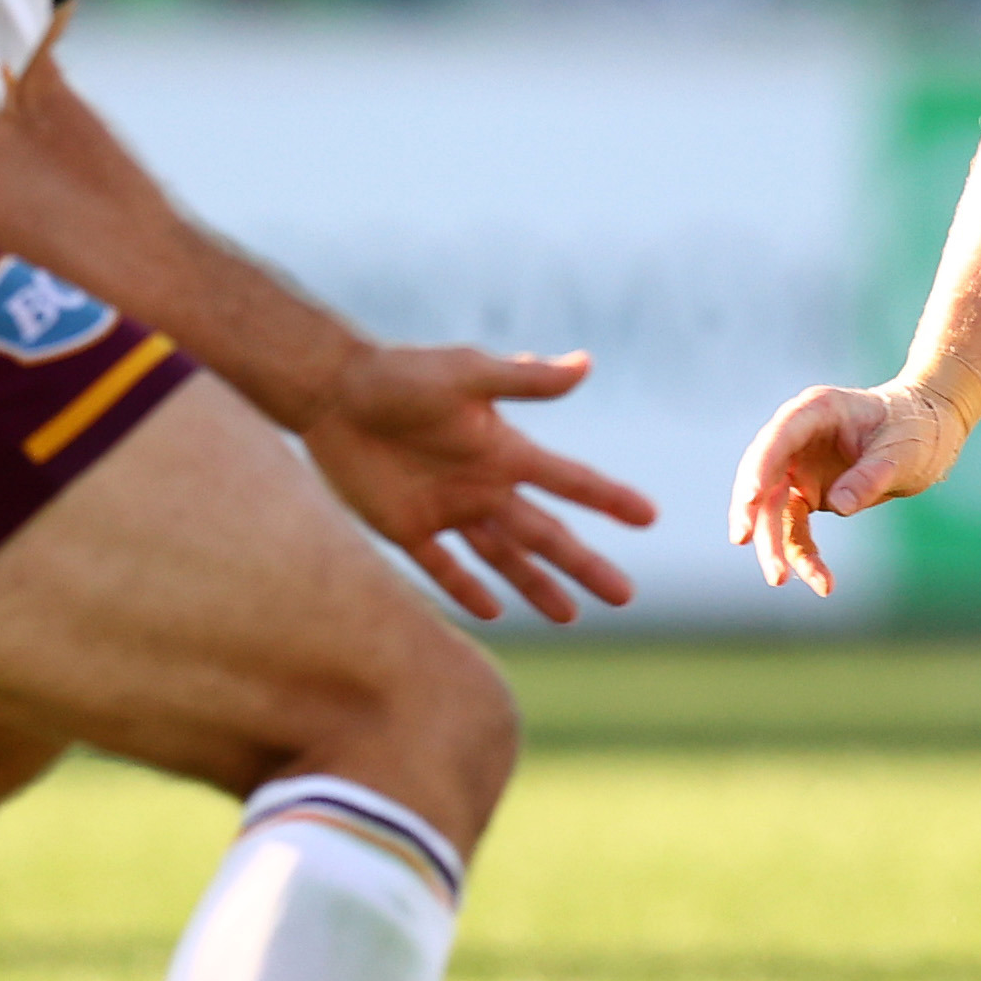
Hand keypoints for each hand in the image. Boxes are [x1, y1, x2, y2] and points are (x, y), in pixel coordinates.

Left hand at [301, 344, 659, 623]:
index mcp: (504, 451)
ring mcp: (446, 509)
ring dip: (536, 585)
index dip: (608, 499)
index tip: (649, 517)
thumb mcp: (465, 374)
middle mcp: (484, 485)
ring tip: (572, 617)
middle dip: (584, 565)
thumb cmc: (400, 374)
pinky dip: (467, 590)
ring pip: (502, 558)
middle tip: (625, 597)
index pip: (568, 481)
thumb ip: (522, 380)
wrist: (331, 390)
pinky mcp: (405, 527)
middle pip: (544, 534)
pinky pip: (443, 568)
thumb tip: (584, 363)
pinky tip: (493, 613)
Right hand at [727, 377, 973, 597]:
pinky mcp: (808, 493)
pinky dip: (803, 555)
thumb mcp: (904, 450)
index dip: (762, 464)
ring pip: (772, 509)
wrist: (930, 433)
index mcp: (818, 410)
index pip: (780, 436)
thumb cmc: (916, 429)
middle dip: (752, 510)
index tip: (752, 495)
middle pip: (764, 474)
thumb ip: (871, 475)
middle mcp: (799, 437)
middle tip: (744, 539)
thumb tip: (839, 506)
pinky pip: (796, 528)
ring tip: (778, 579)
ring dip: (772, 544)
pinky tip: (821, 583)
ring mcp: (799, 466)